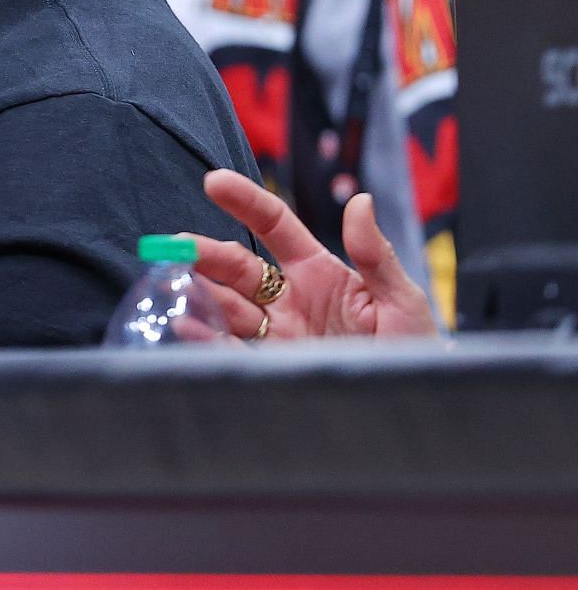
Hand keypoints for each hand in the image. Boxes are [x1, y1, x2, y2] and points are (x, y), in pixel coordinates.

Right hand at [186, 169, 439, 341]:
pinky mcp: (270, 366)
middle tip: (176, 245)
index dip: (245, 202)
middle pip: (237, 266)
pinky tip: (186, 326)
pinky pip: (231, 348)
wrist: (419, 407)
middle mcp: (291, 299)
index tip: (213, 181)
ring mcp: (277, 333)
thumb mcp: (402, 300)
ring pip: (226, 305)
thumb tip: (360, 201)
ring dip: (198, 292)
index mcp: (320, 272)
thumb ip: (375, 255)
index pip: (275, 226)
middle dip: (204, 253)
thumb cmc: (416, 350)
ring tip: (171, 282)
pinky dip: (205, 338)